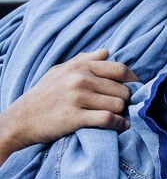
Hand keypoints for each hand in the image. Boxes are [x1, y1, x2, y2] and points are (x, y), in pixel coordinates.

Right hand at [0, 49, 137, 163]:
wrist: (19, 120)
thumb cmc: (42, 95)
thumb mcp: (59, 71)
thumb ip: (84, 60)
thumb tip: (107, 51)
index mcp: (80, 67)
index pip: (120, 69)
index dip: (133, 80)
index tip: (136, 89)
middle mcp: (80, 79)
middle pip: (122, 89)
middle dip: (127, 100)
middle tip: (124, 107)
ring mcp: (78, 98)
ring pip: (118, 104)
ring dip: (123, 113)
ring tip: (120, 117)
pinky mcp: (75, 117)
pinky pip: (108, 119)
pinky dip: (119, 124)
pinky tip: (121, 127)